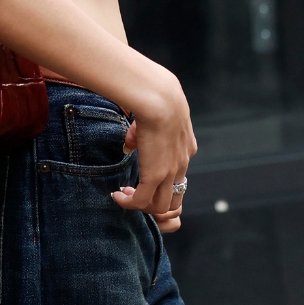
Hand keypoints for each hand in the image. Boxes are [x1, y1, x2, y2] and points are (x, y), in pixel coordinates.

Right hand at [112, 67, 197, 232]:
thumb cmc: (156, 99)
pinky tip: (117, 195)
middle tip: (135, 194)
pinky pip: (142, 201)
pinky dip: (128, 203)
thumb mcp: (152, 117)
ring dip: (142, 205)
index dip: (161, 183)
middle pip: (174, 199)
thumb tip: (130, 144)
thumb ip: (141, 134)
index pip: (179, 176)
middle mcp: (182, 164)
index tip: (144, 177)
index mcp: (186, 149)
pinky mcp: (156, 176)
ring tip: (125, 195)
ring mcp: (170, 172)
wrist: (160, 99)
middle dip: (154, 203)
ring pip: (161, 206)